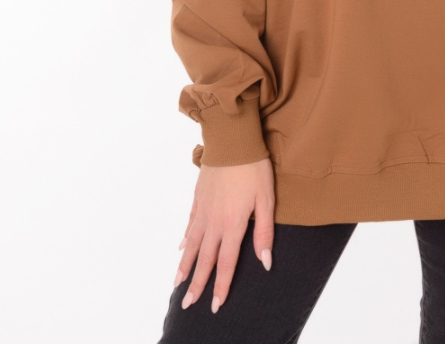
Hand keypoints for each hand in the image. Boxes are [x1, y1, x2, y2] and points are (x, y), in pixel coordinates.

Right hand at [173, 156, 275, 312]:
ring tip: (178, 284)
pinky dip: (186, 239)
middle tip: (188, 304)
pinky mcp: (198, 197)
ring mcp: (204, 209)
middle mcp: (214, 221)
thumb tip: (265, 261)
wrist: (232, 140)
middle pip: (205, 259)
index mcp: (233, 224)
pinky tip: (182, 249)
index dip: (221, 285)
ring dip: (185, 266)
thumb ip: (265, 232)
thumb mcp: (266, 199)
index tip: (215, 305)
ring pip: (193, 244)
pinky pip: (190, 224)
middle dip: (197, 283)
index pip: (227, 263)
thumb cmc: (254, 167)